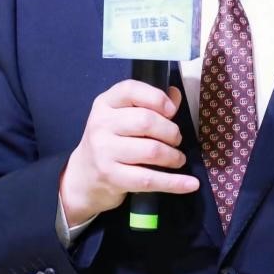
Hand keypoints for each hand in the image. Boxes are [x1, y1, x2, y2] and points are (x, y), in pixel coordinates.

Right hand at [59, 80, 198, 224]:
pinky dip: (175, 182)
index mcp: (105, 103)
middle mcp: (101, 124)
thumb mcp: (121, 117)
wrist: (83, 177)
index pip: (131, 90)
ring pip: (151, 150)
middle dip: (170, 131)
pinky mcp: (111, 177)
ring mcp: (104, 151)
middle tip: (176, 139)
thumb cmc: (110, 141)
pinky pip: (149, 179)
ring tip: (177, 159)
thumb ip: (149, 104)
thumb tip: (175, 94)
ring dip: (173, 156)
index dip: (156, 98)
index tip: (171, 110)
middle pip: (146, 121)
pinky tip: (191, 184)